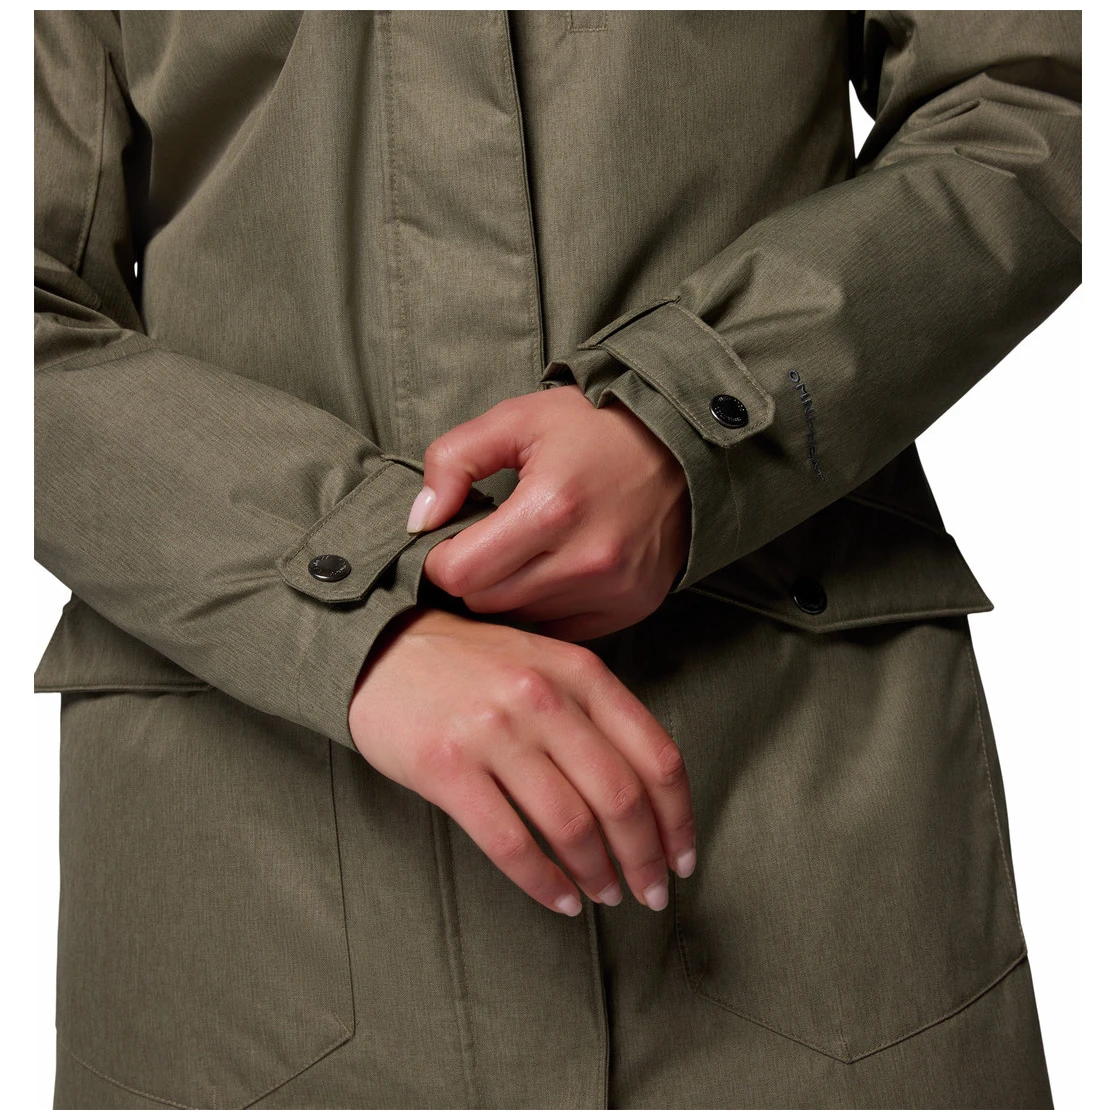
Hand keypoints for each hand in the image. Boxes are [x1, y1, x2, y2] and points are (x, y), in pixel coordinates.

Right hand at [348, 606, 696, 914]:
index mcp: (579, 672)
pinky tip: (559, 899)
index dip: (678, 819)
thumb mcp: (545, 665)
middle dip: (645, 858)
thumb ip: (594, 714)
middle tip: (651, 894)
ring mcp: (494, 732)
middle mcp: (544, 698)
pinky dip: (544, 883)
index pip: (656, 757)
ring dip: (598, 874)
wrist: (382, 649)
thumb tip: (646, 797)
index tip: (682, 858)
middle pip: (622, 797)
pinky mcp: (448, 767)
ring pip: (571, 824)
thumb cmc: (473, 666)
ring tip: (606, 895)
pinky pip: (510, 843)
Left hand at [407, 385, 689, 640]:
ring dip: (510, 592)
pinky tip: (556, 569)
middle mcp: (585, 559)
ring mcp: (612, 589)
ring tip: (525, 552)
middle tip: (485, 543)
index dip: (440, 557)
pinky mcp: (630, 607)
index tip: (452, 537)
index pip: (459, 574)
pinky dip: (547, 605)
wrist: (685, 447)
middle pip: (485, 602)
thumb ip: (454, 460)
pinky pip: (560, 628)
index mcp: (550, 507)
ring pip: (520, 619)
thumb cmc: (594, 429)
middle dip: (473, 575)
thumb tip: (420, 520)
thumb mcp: (517, 419)